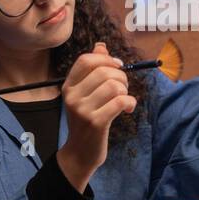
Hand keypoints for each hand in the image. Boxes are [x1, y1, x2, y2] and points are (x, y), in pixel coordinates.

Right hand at [56, 41, 135, 190]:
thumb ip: (92, 70)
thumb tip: (101, 46)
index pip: (86, 60)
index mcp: (68, 86)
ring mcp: (82, 109)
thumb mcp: (85, 95)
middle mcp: (72, 96)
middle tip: (123, 89)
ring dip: (126, 91)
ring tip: (124, 100)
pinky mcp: (96, 122)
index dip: (106, 59)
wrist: (80, 153)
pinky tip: (128, 110)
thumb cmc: (86, 121)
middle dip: (121, 77)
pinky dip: (130, 103)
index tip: (117, 68)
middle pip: (104, 71)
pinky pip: (121, 101)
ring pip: (114, 86)